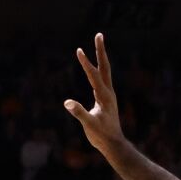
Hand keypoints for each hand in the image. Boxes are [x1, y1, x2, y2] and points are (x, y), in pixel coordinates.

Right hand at [64, 32, 125, 152]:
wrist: (113, 144)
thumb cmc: (102, 135)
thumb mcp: (89, 125)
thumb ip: (79, 113)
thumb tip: (67, 103)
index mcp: (104, 96)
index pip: (94, 76)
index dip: (86, 63)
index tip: (79, 50)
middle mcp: (108, 92)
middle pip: (105, 67)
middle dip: (100, 51)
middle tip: (99, 34)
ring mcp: (108, 95)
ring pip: (104, 72)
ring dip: (100, 57)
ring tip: (98, 43)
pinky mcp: (105, 99)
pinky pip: (101, 80)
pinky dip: (97, 70)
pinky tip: (94, 69)